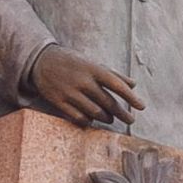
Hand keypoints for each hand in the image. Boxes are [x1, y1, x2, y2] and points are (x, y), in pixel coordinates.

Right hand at [29, 46, 144, 126]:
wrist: (41, 61)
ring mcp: (70, 92)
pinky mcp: (59, 102)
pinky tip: (92, 120)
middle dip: (122, 114)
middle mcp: (83, 81)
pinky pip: (79, 118)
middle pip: (108, 103)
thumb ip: (113, 74)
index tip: (141, 107)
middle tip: (130, 120)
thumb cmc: (73, 62)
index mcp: (93, 69)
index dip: (131, 97)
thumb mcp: (93, 63)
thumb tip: (133, 84)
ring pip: (95, 113)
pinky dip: (88, 121)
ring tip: (110, 119)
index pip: (117, 85)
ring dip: (106, 118)